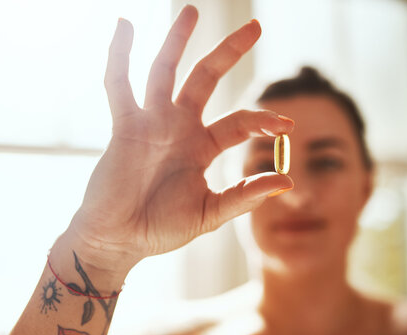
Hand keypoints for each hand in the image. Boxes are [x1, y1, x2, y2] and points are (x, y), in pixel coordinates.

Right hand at [67, 5, 293, 273]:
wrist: (118, 240)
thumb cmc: (160, 229)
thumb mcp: (209, 213)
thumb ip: (243, 197)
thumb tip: (287, 182)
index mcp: (201, 147)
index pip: (239, 122)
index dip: (264, 120)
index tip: (287, 125)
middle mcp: (178, 128)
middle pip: (206, 79)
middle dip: (229, 53)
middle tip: (256, 26)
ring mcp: (151, 123)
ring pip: (166, 72)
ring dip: (177, 41)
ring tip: (193, 11)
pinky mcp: (124, 125)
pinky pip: (120, 84)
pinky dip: (120, 56)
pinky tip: (125, 26)